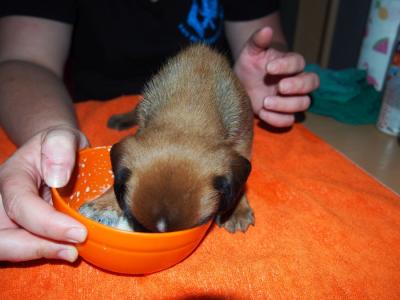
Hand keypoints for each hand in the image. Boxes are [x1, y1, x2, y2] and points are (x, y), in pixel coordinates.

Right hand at [0, 126, 88, 261]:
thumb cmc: (59, 145)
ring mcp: (11, 217)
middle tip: (72, 251)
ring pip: (10, 247)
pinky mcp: (24, 229)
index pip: (20, 205)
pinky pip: (26, 247)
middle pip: (3, 236)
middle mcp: (3, 202)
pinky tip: (70, 250)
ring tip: (72, 253)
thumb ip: (60, 146)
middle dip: (35, 247)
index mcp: (11, 178)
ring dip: (40, 253)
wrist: (56, 154)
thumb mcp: (62, 136)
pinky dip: (46, 252)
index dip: (47, 224)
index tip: (79, 232)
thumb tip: (58, 177)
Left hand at [234, 27, 319, 126]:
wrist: (240, 84)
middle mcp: (296, 82)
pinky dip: (278, 119)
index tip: (269, 67)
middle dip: (298, 86)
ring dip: (286, 105)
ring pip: (304, 104)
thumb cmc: (249, 66)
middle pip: (312, 84)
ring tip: (265, 102)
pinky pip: (289, 121)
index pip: (299, 63)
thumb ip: (258, 41)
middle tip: (280, 87)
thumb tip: (267, 30)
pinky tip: (262, 113)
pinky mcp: (283, 114)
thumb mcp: (250, 52)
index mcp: (291, 64)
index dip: (287, 65)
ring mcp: (291, 100)